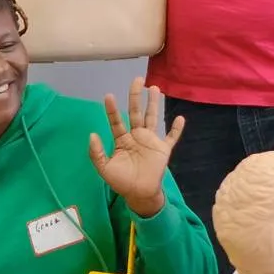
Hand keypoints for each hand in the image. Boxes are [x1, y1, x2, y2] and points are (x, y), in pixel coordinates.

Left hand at [87, 78, 183, 216]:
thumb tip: (93, 134)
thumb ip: (97, 153)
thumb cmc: (121, 181)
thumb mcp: (104, 168)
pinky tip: (180, 118)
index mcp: (122, 140)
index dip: (112, 109)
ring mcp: (150, 141)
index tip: (108, 95)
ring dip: (153, 104)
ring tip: (155, 88)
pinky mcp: (163, 149)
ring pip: (152, 118)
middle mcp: (136, 136)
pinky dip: (176, 129)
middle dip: (135, 97)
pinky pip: (171, 137)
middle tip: (137, 80)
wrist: (139, 194)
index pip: (116, 121)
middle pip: (135, 113)